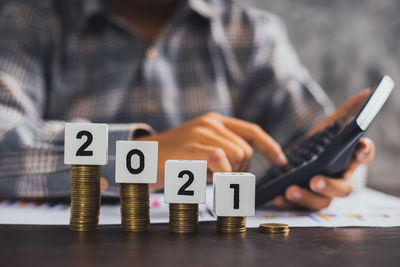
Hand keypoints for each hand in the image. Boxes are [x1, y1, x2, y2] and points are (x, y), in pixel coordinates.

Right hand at [137, 112, 286, 190]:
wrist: (141, 158)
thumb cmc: (172, 158)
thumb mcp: (199, 148)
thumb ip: (222, 151)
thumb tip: (245, 169)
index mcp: (214, 121)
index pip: (251, 131)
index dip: (270, 146)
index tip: (281, 161)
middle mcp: (210, 123)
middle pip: (245, 150)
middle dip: (238, 169)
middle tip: (216, 177)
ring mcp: (200, 134)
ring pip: (235, 156)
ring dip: (225, 174)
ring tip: (202, 175)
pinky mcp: (192, 147)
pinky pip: (221, 163)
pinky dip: (218, 176)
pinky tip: (201, 178)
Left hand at [273, 89, 375, 209]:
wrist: (302, 156)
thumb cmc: (322, 142)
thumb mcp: (330, 125)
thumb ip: (347, 112)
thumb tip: (366, 93)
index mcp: (349, 159)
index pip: (363, 156)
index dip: (364, 152)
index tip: (360, 147)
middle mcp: (340, 179)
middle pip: (343, 188)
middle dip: (330, 186)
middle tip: (315, 180)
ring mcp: (322, 192)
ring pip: (321, 201)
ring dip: (306, 198)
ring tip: (289, 191)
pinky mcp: (305, 198)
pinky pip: (299, 206)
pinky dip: (288, 204)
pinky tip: (277, 198)